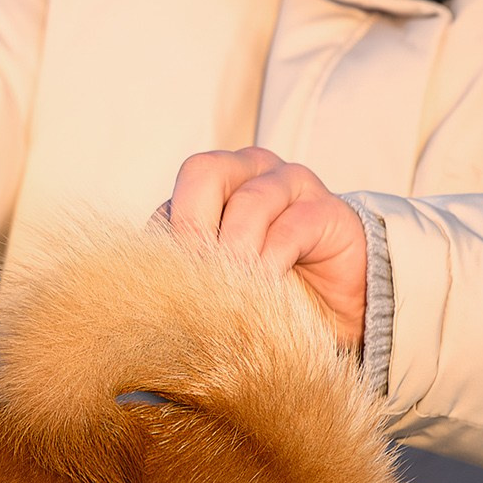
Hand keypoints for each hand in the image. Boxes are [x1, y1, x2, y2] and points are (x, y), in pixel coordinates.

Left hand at [156, 148, 367, 351]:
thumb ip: (188, 270)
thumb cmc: (267, 290)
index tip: (169, 289)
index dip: (168, 243)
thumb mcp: (218, 280)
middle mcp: (251, 172)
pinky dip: (270, 263)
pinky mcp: (328, 210)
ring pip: (248, 202)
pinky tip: (265, 293)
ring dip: (234, 254)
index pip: (175, 199)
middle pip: (204, 172)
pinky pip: (290, 228)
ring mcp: (292, 184)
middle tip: (197, 276)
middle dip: (193, 227)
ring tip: (231, 294)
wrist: (334, 311)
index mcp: (216, 185)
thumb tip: (148, 288)